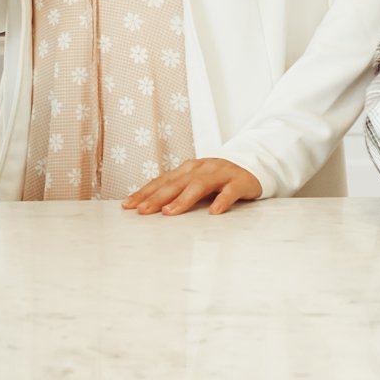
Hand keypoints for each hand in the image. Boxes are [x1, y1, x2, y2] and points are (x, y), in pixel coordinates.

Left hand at [123, 158, 263, 216]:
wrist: (251, 166)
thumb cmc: (218, 179)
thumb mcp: (195, 183)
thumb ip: (177, 191)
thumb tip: (148, 206)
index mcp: (187, 170)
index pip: (162, 181)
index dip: (145, 192)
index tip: (128, 205)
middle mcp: (201, 169)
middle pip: (176, 183)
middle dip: (157, 197)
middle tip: (142, 211)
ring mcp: (220, 173)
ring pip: (199, 185)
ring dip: (184, 199)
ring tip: (170, 212)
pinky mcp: (239, 181)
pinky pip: (230, 191)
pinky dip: (222, 201)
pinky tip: (214, 211)